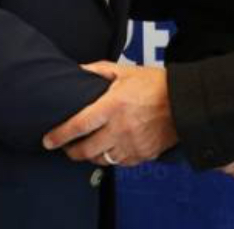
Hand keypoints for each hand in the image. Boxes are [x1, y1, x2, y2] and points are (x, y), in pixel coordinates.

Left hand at [42, 62, 178, 166]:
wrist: (185, 102)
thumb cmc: (156, 84)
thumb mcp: (126, 71)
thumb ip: (99, 70)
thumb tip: (79, 70)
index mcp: (113, 106)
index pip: (78, 125)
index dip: (60, 135)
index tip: (48, 140)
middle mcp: (120, 128)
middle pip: (86, 149)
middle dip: (71, 151)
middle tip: (66, 147)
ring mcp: (132, 144)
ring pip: (101, 160)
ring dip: (90, 155)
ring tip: (87, 148)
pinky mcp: (142, 155)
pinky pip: (119, 163)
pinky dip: (111, 158)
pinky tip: (110, 149)